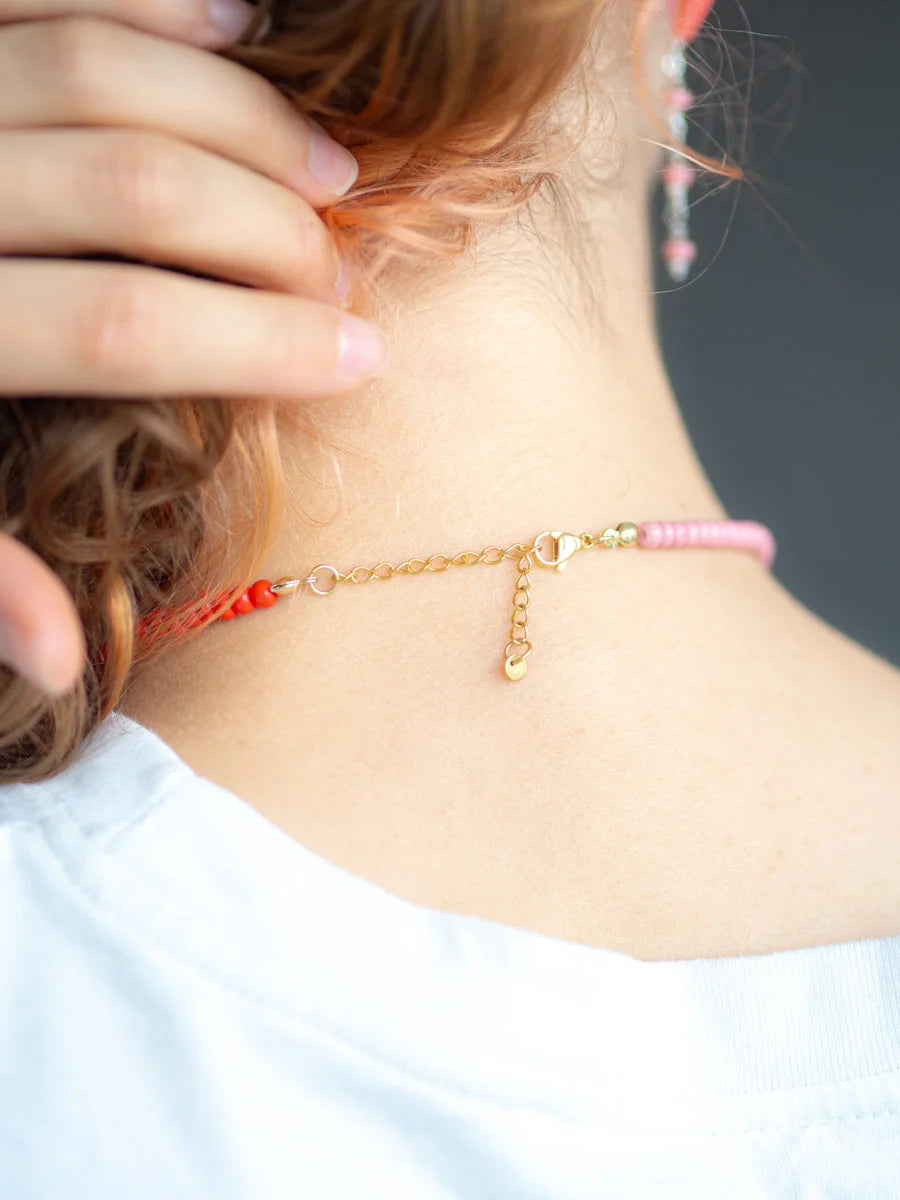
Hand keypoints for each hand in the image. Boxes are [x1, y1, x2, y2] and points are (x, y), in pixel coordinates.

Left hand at [0, 0, 386, 694]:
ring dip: (243, 116)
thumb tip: (61, 664)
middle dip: (272, 230)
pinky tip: (241, 29)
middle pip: (141, 189)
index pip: (126, 326)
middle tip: (345, 271)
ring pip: (109, 74)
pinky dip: (156, 3)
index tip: (361, 358)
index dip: (261, 341)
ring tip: (331, 167)